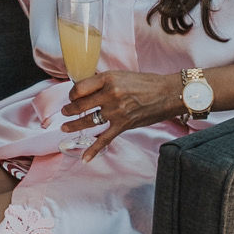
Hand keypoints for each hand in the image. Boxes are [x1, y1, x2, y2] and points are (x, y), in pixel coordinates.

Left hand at [64, 68, 185, 161]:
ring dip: (74, 125)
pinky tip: (85, 158)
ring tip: (65, 127)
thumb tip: (87, 89)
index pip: (79, 87)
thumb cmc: (146, 82)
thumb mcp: (121, 75)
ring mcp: (117, 111)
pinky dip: (93, 150)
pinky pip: (105, 139)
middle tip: (64, 112)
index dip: (72, 93)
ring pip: (88, 121)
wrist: (168, 93)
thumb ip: (104, 82)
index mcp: (108, 79)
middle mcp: (110, 94)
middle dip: (69, 110)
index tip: (72, 96)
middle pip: (80, 105)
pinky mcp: (124, 125)